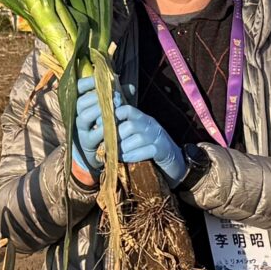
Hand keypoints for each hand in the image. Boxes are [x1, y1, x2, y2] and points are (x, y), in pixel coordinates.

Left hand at [72, 76, 188, 184]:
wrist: (173, 160)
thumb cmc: (148, 147)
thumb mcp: (134, 135)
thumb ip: (120, 129)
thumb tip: (96, 127)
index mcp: (142, 118)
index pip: (126, 109)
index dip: (112, 116)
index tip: (99, 126)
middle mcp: (150, 124)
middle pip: (129, 125)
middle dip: (116, 137)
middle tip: (106, 146)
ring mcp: (158, 137)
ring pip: (137, 138)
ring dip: (123, 148)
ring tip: (114, 155)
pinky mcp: (163, 150)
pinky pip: (147, 150)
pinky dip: (134, 156)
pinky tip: (126, 160)